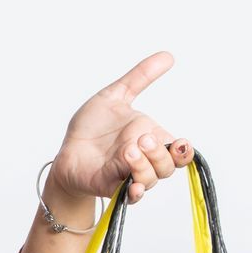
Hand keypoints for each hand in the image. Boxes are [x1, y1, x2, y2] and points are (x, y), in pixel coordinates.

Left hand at [45, 52, 192, 205]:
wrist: (67, 149)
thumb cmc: (92, 127)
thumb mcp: (115, 96)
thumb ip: (140, 77)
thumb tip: (168, 55)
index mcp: (151, 139)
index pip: (178, 151)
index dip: (184, 151)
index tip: (180, 143)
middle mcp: (144, 160)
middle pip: (168, 166)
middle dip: (160, 154)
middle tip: (142, 139)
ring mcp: (129, 175)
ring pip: (151, 179)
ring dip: (144, 166)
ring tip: (128, 152)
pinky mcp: (111, 188)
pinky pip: (130, 196)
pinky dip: (134, 192)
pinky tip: (132, 185)